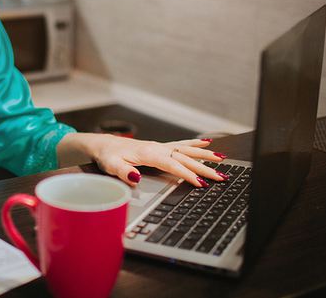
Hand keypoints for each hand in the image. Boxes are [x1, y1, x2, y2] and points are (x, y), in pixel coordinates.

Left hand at [86, 134, 229, 187]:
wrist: (104, 145)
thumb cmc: (108, 156)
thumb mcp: (111, 165)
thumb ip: (124, 172)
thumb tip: (136, 177)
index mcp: (148, 153)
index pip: (173, 165)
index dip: (187, 174)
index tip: (200, 183)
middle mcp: (157, 147)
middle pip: (184, 158)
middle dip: (203, 167)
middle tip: (220, 176)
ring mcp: (160, 146)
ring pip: (186, 150)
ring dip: (204, 155)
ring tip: (221, 159)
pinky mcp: (160, 147)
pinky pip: (181, 145)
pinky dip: (194, 144)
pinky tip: (207, 143)